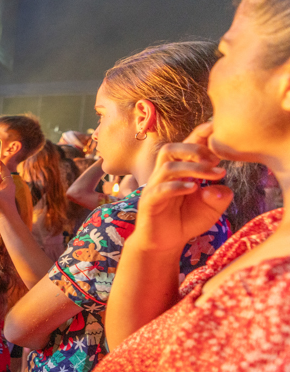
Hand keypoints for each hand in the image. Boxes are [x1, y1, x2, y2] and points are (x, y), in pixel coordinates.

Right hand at [131, 123, 230, 252]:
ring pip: (167, 166)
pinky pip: (160, 189)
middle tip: (216, 160)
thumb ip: (220, 196)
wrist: (165, 243)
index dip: (200, 134)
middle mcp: (164, 175)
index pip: (187, 146)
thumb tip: (221, 187)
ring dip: (192, 167)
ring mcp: (155, 188)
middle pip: (171, 149)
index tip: (217, 128)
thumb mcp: (212, 208)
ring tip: (213, 175)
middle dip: (194, 149)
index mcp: (179, 170)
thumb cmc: (186, 221)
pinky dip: (178, 186)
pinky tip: (194, 189)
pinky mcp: (149, 203)